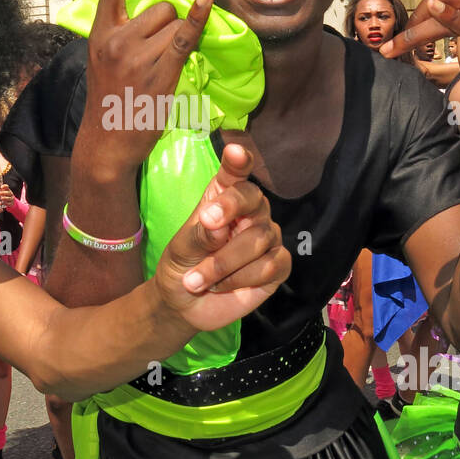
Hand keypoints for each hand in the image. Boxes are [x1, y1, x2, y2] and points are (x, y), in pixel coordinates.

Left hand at [0, 184, 15, 211]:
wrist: (9, 202)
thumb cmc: (3, 196)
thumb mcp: (0, 192)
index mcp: (7, 190)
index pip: (7, 186)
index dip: (4, 186)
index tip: (1, 187)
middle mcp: (10, 193)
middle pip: (8, 192)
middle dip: (3, 193)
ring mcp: (11, 199)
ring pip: (9, 198)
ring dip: (5, 198)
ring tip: (1, 198)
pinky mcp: (11, 203)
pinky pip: (9, 203)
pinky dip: (6, 203)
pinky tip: (3, 203)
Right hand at [80, 0, 212, 173]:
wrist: (107, 141)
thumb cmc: (110, 101)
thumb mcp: (104, 61)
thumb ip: (123, 35)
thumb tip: (160, 13)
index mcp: (100, 33)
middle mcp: (117, 39)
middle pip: (159, 6)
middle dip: (167, 22)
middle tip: (157, 52)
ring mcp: (138, 56)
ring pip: (173, 23)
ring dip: (178, 37)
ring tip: (161, 66)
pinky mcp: (160, 72)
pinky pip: (185, 37)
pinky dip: (198, 19)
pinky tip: (208, 1)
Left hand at [153, 144, 289, 333]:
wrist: (185, 306)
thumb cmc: (182, 266)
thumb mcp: (181, 249)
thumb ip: (199, 234)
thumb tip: (219, 225)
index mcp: (223, 198)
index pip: (234, 174)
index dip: (238, 162)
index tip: (234, 152)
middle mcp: (251, 212)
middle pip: (254, 200)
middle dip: (229, 211)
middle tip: (206, 223)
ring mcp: (267, 238)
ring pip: (260, 239)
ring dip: (223, 263)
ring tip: (198, 280)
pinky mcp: (278, 265)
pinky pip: (270, 266)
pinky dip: (241, 279)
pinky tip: (223, 286)